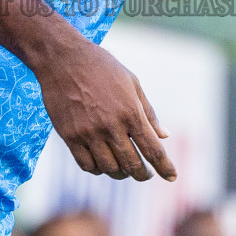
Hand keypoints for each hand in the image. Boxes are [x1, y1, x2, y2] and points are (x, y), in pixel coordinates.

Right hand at [35, 38, 176, 181]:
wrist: (63, 58)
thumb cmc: (102, 67)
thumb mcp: (132, 83)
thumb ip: (148, 113)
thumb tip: (165, 136)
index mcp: (130, 112)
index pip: (152, 150)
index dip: (165, 167)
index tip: (171, 177)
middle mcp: (111, 126)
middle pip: (132, 165)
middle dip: (143, 174)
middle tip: (145, 173)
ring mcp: (88, 133)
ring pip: (109, 169)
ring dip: (120, 173)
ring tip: (124, 168)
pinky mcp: (70, 136)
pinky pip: (87, 165)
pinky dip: (98, 170)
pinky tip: (103, 164)